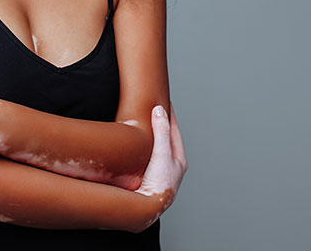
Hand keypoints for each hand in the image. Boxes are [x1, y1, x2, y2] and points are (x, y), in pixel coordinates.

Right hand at [135, 104, 187, 222]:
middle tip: (152, 110)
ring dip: (149, 138)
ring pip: (155, 150)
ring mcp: (158, 173)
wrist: (146, 208)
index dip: (169, 115)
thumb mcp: (162, 153)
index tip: (165, 101)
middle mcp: (170, 166)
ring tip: (141, 126)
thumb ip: (161, 131)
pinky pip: (144, 159)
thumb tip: (159, 111)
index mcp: (178, 160)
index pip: (174, 130)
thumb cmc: (159, 185)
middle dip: (159, 125)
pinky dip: (140, 150)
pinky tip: (132, 149)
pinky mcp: (147, 179)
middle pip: (165, 139)